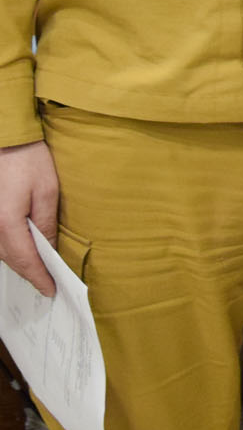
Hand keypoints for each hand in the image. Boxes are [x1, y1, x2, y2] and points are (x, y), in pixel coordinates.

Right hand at [0, 140, 59, 296]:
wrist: (5, 138)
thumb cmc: (27, 160)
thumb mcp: (46, 191)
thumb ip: (45, 224)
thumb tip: (50, 249)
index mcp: (6, 223)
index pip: (24, 260)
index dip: (38, 277)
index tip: (50, 290)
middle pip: (9, 260)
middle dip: (29, 272)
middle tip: (48, 283)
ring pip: (0, 253)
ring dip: (18, 261)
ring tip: (38, 269)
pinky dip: (8, 249)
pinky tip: (22, 248)